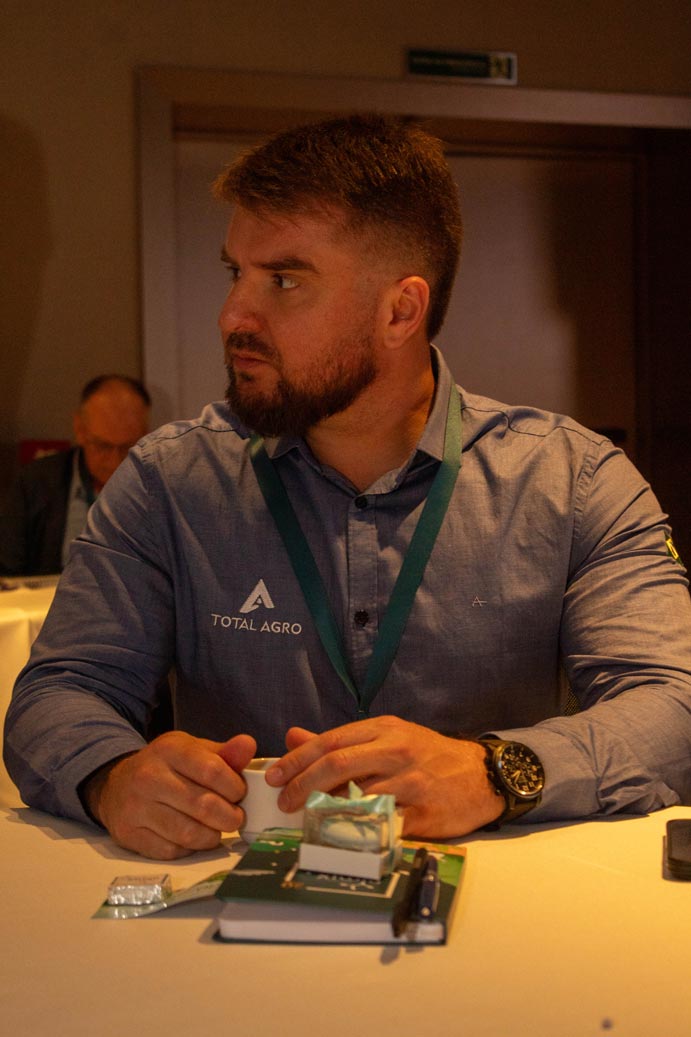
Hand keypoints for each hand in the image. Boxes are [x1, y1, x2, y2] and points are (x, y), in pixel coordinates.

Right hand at [84, 731, 256, 858]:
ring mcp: (136, 807)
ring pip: (188, 834)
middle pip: (203, 806)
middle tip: (235, 817)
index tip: (239, 794)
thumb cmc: (166, 767)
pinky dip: (190, 849)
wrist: (116, 785)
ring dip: (212, 836)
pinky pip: (171, 851)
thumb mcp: (193, 750)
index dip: (235, 787)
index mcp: (169, 749)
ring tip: (217, 828)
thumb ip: (224, 753)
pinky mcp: (129, 834)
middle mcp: (149, 777)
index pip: (212, 771)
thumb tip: (249, 745)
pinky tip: (194, 837)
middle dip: (229, 817)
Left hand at [265, 716, 502, 837]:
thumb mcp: (387, 737)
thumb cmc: (428, 755)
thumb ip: (340, 741)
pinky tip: (340, 838)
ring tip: (305, 820)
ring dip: (325, 810)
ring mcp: (412, 783)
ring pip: (358, 796)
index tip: (274, 776)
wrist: (481, 774)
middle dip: (303, 784)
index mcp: (384, 730)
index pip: (331, 741)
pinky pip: (384, 825)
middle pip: (339, 764)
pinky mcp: (425, 814)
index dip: (298, 759)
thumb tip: (294, 737)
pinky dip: (358, 831)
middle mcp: (396, 751)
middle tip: (284, 802)